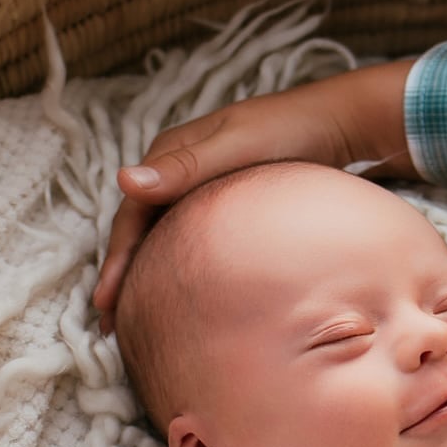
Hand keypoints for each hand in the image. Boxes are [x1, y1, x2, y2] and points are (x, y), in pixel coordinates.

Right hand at [93, 58, 415, 327]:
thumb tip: (125, 182)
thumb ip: (185, 167)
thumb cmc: (291, 132)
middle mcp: (177, 167)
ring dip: (145, 272)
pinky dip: (175, 263)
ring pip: (161, 233)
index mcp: (170, 152)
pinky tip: (179, 291)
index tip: (107, 303)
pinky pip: (187, 235)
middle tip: (110, 324)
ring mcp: (199, 182)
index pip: (131, 213)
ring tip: (136, 317)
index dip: (117, 260)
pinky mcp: (222, 197)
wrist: (339, 122)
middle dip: (123, 274)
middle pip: (140, 227)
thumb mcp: (238, 147)